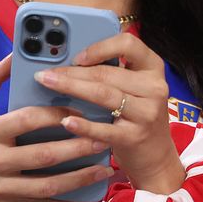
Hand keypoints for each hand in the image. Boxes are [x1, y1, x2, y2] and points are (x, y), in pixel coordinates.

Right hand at [0, 55, 113, 201]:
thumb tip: (15, 52)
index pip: (26, 120)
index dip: (54, 113)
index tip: (78, 107)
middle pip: (43, 155)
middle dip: (77, 146)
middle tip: (103, 136)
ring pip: (47, 186)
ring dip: (80, 177)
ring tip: (104, 167)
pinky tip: (85, 192)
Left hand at [37, 33, 185, 194]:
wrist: (156, 157)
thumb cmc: (137, 116)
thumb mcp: (134, 88)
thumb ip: (113, 72)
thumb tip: (71, 61)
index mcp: (152, 68)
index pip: (129, 44)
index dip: (100, 47)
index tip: (77, 56)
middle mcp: (154, 87)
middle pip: (107, 73)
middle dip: (72, 71)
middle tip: (46, 72)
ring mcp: (147, 113)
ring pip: (104, 95)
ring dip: (72, 87)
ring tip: (48, 84)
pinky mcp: (135, 137)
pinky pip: (104, 129)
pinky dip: (83, 125)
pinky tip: (65, 121)